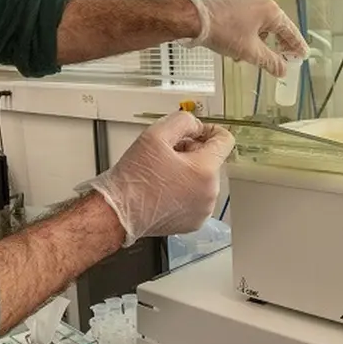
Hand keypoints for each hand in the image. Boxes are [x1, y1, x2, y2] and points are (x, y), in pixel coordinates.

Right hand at [85, 112, 234, 245]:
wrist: (118, 213)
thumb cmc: (134, 179)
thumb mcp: (156, 134)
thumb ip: (183, 121)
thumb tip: (195, 126)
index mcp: (205, 171)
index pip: (225, 140)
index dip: (208, 130)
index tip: (194, 132)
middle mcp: (209, 194)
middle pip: (211, 159)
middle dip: (192, 152)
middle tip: (167, 154)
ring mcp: (202, 210)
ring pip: (204, 179)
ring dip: (188, 171)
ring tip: (163, 173)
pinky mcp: (192, 222)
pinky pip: (196, 197)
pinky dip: (185, 190)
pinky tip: (164, 188)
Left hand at [185, 0, 307, 76]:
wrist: (195, 18)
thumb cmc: (224, 31)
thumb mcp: (251, 52)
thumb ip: (270, 61)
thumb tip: (282, 69)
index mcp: (270, 10)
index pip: (289, 30)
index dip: (296, 45)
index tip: (302, 55)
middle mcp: (262, 1)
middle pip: (277, 26)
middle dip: (279, 44)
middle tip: (284, 58)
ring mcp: (248, 0)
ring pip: (262, 24)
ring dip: (262, 41)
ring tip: (258, 58)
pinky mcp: (235, 3)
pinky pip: (250, 20)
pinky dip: (251, 34)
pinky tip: (243, 49)